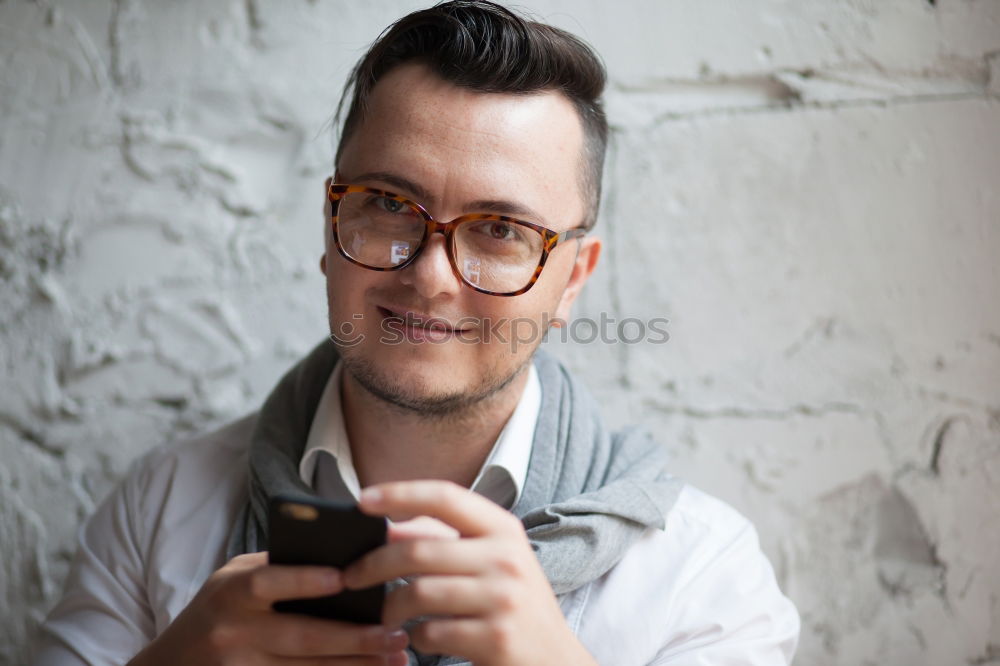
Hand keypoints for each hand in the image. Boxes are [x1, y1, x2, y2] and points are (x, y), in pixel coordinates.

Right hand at [128, 551, 409, 665]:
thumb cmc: (215, 611)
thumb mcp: (232, 579)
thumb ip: (276, 568)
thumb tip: (341, 561)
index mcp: (230, 592)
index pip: (266, 583)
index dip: (303, 581)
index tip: (343, 579)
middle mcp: (233, 633)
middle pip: (300, 637)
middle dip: (353, 637)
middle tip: (396, 634)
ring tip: (395, 659)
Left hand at [344, 481, 597, 665]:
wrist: (555, 660)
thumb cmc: (513, 604)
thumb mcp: (494, 560)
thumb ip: (449, 539)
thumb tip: (387, 524)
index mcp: (504, 529)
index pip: (445, 496)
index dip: (400, 493)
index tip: (361, 500)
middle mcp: (507, 558)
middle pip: (419, 549)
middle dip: (373, 564)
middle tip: (350, 576)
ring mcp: (503, 599)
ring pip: (418, 593)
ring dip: (389, 608)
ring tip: (384, 615)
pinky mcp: (494, 639)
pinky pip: (431, 633)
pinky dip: (415, 637)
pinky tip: (419, 638)